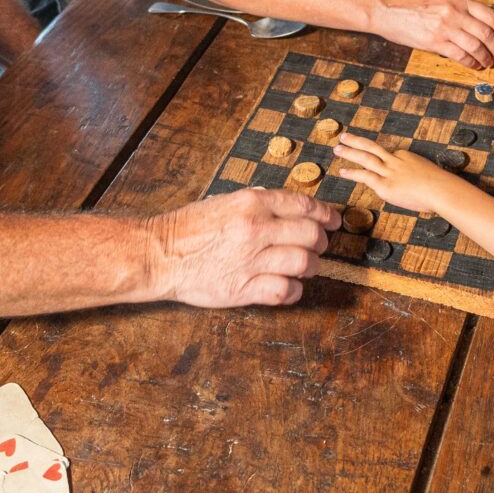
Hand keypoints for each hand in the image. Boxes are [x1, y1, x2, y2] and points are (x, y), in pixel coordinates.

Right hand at [149, 188, 338, 307]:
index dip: (325, 214)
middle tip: (319, 246)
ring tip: (306, 268)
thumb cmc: (189, 228)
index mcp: (251, 203)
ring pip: (303, 263)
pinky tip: (289, 288)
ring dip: (311, 267)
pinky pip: (284, 291)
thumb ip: (258, 203)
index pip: (303, 205)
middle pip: (310, 235)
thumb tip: (289, 206)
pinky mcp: (243, 288)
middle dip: (321, 242)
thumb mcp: (225, 201)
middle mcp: (255, 229)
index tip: (333, 221)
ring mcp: (250, 260)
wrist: (159, 254)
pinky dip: (293, 291)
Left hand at [332, 132, 462, 216]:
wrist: (441, 190)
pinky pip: (365, 177)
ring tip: (337, 148)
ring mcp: (389, 172)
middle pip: (372, 147)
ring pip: (365, 158)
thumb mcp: (431, 176)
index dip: (382, 160)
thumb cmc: (441, 187)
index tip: (375, 161)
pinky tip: (341, 171)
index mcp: (406, 156)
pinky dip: (352, 173)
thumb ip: (420, 178)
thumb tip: (420, 187)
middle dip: (356, 141)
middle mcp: (395, 161)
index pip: (389, 155)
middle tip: (344, 136)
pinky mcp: (385, 185)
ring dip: (350, 152)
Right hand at [371, 0, 493, 68]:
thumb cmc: (409, 4)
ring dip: (486, 57)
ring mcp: (444, 27)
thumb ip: (457, 8)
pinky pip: (460, 55)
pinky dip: (471, 63)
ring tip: (489, 63)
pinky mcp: (434, 42)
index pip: (489, 15)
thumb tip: (476, 26)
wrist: (385, 9)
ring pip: (476, 46)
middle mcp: (454, 11)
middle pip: (486, 33)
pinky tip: (474, 65)